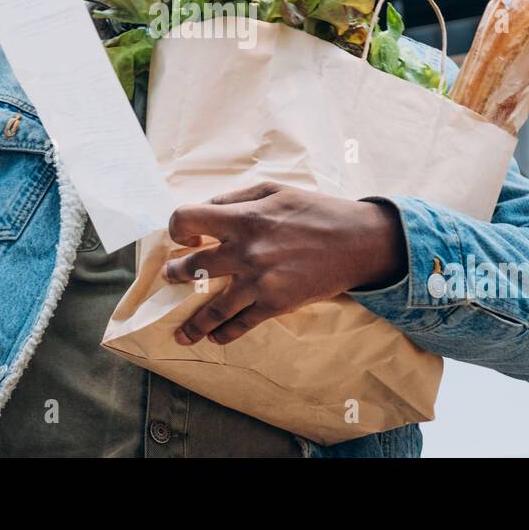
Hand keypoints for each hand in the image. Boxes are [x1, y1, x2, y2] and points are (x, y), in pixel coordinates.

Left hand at [161, 182, 405, 345]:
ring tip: (181, 332)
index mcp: (243, 217)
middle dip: (176, 274)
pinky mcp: (276, 304)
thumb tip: (205, 211)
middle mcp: (246, 251)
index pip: (187, 219)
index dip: (178, 228)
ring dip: (193, 322)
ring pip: (213, 308)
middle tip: (171, 277)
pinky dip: (224, 334)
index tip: (185, 236)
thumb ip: (235, 199)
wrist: (357, 242)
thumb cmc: (315, 211)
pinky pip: (241, 324)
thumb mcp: (273, 191)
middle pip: (193, 267)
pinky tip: (214, 338)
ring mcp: (259, 281)